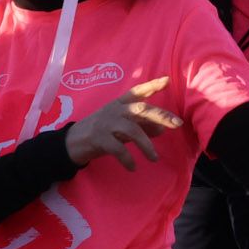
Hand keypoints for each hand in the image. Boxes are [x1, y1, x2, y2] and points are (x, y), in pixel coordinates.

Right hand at [63, 76, 181, 170]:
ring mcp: (106, 123)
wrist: (72, 143)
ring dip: (146, 145)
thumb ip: (141, 126)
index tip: (167, 81)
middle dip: (160, 115)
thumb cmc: (100, 132)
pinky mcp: (99, 138)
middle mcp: (114, 110)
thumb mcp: (121, 126)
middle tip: (177, 124)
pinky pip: (118, 148)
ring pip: (132, 129)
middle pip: (140, 109)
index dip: (152, 86)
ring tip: (154, 158)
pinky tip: (132, 167)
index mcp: (119, 104)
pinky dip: (128, 159)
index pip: (137, 91)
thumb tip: (163, 128)